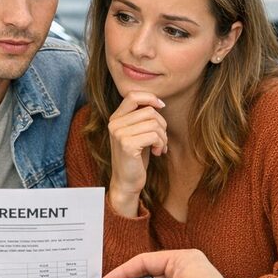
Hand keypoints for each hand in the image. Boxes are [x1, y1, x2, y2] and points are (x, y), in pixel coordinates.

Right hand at [107, 91, 166, 216]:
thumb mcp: (138, 133)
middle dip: (162, 125)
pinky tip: (158, 153)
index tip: (161, 106)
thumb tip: (158, 102)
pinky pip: (153, 135)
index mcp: (115, 118)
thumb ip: (142, 118)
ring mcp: (119, 133)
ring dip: (163, 137)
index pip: (133, 95)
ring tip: (160, 147)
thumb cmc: (136, 158)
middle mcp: (114, 124)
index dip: (150, 97)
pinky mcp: (127, 144)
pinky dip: (161, 144)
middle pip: (149, 111)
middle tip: (162, 140)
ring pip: (154, 123)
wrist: (127, 182)